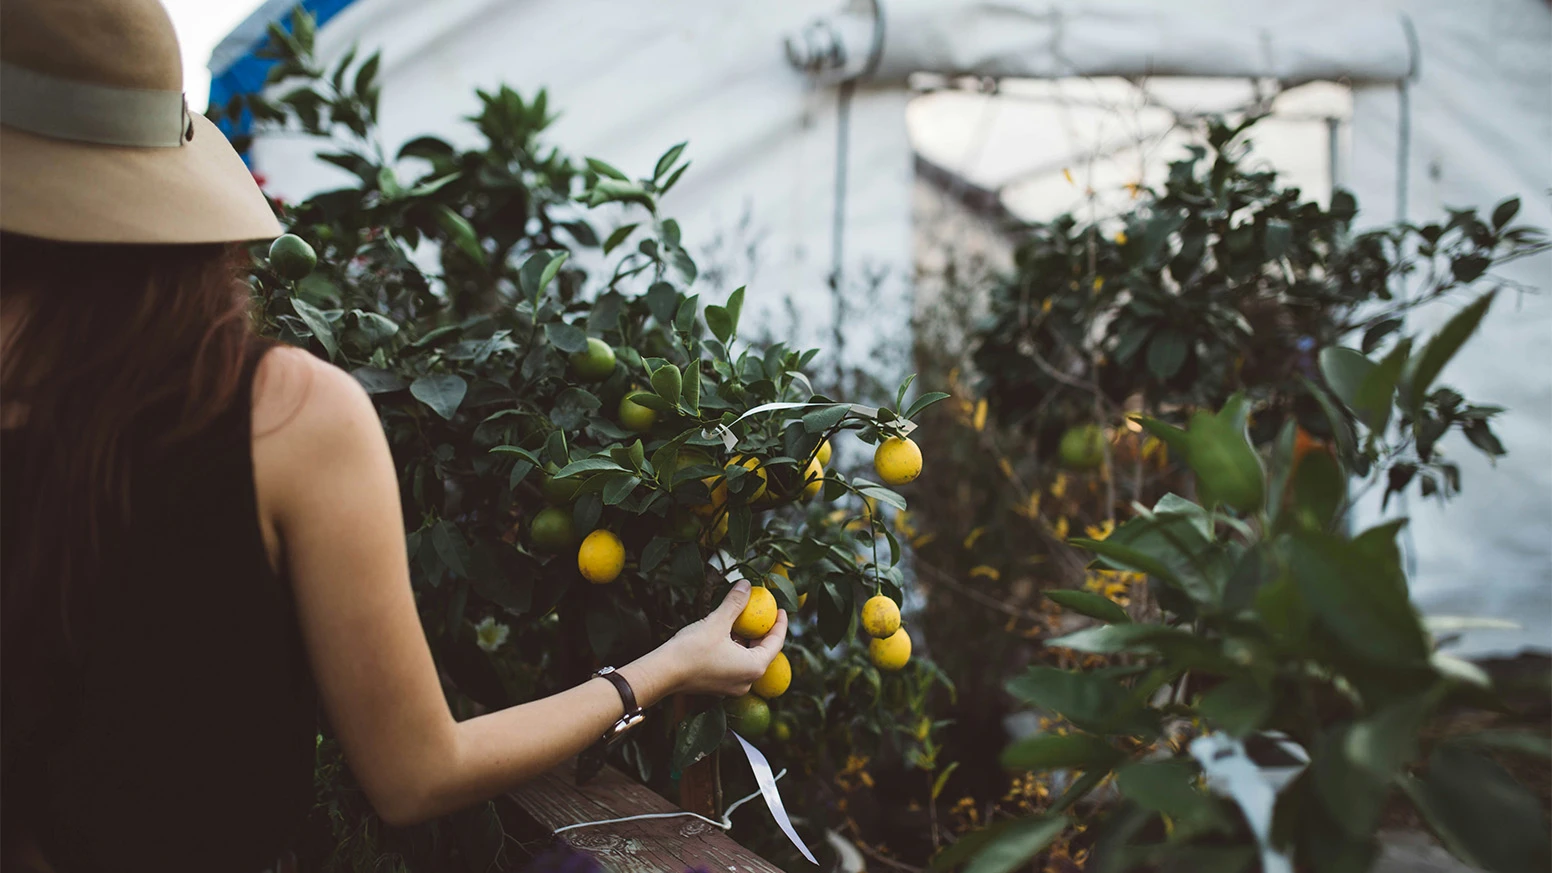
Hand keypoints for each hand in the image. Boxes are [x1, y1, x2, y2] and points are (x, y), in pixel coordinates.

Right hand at [659, 580, 787, 696]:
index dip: (780, 624)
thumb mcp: (717, 621)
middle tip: (761, 613)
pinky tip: (726, 636)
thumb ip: (735, 603)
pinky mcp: (719, 687)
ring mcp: (732, 687)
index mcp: (754, 667)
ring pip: (748, 660)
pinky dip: (735, 651)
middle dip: (762, 632)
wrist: (663, 673)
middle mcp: (747, 681)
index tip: (781, 610)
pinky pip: (735, 666)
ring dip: (747, 641)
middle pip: (763, 652)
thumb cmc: (692, 649)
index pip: (776, 643)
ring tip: (742, 622)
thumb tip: (747, 585)